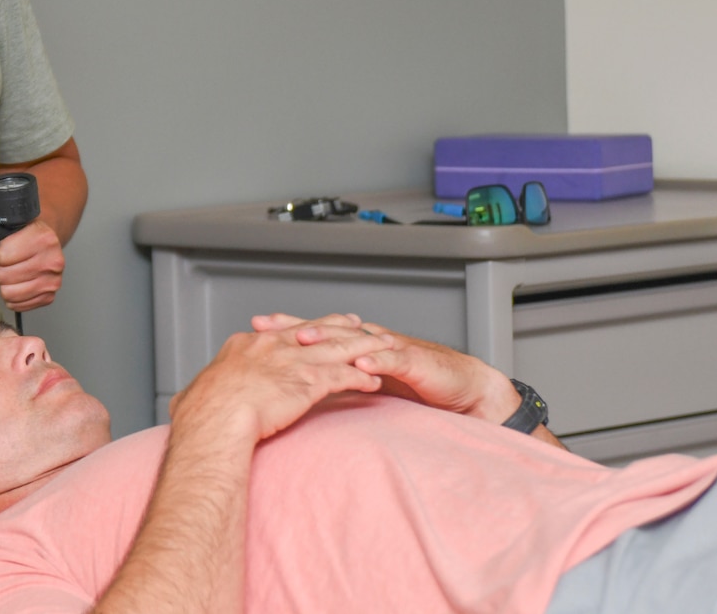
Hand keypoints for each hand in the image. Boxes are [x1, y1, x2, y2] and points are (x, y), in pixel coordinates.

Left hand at [0, 219, 63, 311]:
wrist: (44, 242)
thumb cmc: (24, 235)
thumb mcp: (2, 231)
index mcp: (42, 238)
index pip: (3, 255)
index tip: (3, 250)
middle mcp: (52, 259)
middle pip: (5, 276)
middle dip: (0, 271)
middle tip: (7, 264)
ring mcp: (52, 280)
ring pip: (10, 294)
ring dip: (6, 286)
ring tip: (12, 273)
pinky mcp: (49, 296)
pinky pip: (18, 305)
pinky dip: (13, 297)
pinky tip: (18, 284)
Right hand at [171, 319, 391, 442]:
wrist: (215, 419)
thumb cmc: (202, 413)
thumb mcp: (194, 395)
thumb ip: (195, 395)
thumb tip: (182, 403)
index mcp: (247, 345)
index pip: (281, 332)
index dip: (301, 328)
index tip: (312, 328)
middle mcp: (273, 347)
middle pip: (314, 331)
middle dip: (338, 326)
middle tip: (355, 322)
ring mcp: (293, 362)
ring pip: (336, 349)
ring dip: (360, 348)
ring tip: (378, 347)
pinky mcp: (310, 383)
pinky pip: (344, 377)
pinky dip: (361, 379)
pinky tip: (373, 383)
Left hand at [252, 312, 517, 422]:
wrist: (461, 388)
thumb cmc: (415, 385)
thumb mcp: (368, 384)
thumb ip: (339, 382)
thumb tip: (300, 392)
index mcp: (356, 346)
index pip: (316, 333)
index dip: (286, 328)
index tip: (254, 327)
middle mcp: (369, 341)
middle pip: (327, 329)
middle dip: (295, 327)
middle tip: (267, 325)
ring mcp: (391, 348)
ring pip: (355, 339)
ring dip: (329, 338)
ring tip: (303, 339)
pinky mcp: (414, 361)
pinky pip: (392, 359)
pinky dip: (375, 360)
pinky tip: (359, 363)